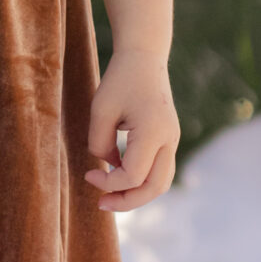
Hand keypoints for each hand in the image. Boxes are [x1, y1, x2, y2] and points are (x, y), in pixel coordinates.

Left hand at [83, 52, 179, 212]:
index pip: (134, 175)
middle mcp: (169, 140)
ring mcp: (173, 140)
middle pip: (155, 187)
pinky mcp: (169, 139)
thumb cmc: (119, 80)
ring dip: (137, 195)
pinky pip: (160, 170)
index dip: (108, 183)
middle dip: (127, 201)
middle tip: (101, 204)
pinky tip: (119, 177)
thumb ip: (100, 143)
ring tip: (110, 197)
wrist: (144, 58)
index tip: (88, 174)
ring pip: (162, 183)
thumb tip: (108, 166)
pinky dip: (142, 181)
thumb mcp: (100, 110)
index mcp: (153, 132)